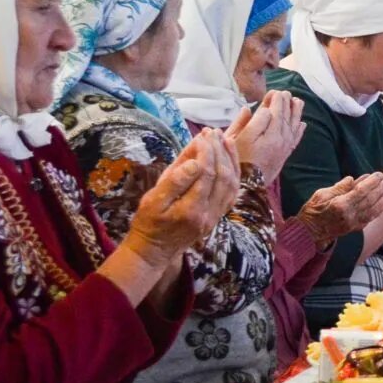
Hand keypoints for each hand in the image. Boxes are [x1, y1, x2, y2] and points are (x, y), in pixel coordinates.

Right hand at [124, 129, 241, 264]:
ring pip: (232, 184)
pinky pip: (232, 193)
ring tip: (225, 139)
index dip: (207, 152)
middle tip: (213, 132)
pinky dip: (234, 173)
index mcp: (191, 209)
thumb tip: (194, 161)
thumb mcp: (152, 201)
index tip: (202, 135)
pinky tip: (230, 159)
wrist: (154, 250)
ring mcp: (216, 216)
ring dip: (231, 160)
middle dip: (219, 151)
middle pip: (222, 176)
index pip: (206, 174)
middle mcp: (209, 214)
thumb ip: (174, 181)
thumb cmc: (148, 222)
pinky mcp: (218, 216)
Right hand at [226, 91, 304, 179]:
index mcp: (265, 134)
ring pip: (293, 126)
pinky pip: (295, 139)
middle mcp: (278, 140)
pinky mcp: (285, 155)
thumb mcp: (233, 140)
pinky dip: (299, 130)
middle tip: (285, 92)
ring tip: (298, 101)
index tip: (273, 93)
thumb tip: (250, 109)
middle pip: (284, 117)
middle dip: (285, 103)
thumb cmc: (235, 161)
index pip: (272, 111)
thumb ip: (242, 123)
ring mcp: (283, 148)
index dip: (272, 101)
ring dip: (296, 113)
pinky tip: (302, 123)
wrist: (246, 186)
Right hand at [298, 171, 382, 246]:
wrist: (310, 233)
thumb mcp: (321, 194)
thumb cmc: (313, 211)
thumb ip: (339, 187)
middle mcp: (350, 216)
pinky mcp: (358, 227)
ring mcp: (355, 223)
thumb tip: (353, 179)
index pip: (361, 192)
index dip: (373, 182)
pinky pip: (375, 215)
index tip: (380, 173)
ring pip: (377, 208)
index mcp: (340, 206)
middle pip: (372, 199)